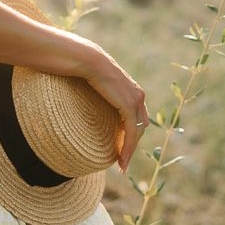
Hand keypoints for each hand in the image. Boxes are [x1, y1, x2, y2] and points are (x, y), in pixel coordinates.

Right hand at [82, 49, 148, 173]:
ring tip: (121, 165)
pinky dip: (128, 147)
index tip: (121, 148)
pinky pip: (131, 132)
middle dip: (131, 145)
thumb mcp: (97, 85)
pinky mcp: (129, 105)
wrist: (87, 60)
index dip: (130, 134)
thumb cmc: (86, 70)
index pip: (136, 118)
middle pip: (139, 127)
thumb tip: (90, 99)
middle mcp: (138, 95)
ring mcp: (135, 100)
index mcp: (132, 90)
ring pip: (137, 132)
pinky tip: (121, 158)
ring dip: (130, 150)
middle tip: (122, 161)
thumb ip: (100, 94)